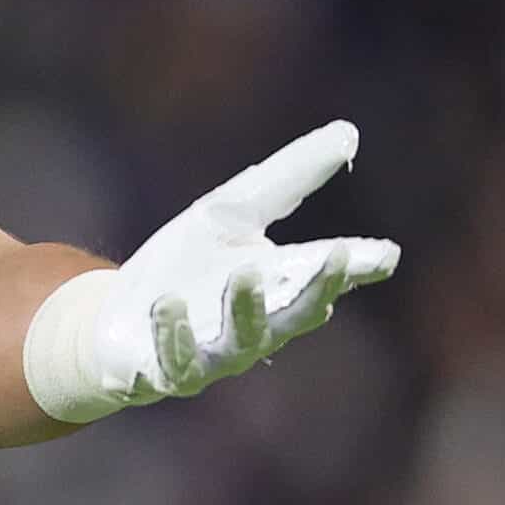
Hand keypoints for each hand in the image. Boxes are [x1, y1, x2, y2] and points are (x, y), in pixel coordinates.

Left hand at [25, 121, 400, 422]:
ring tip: (246, 273)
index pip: (322, 274)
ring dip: (244, 309)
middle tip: (337, 256)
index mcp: (276, 287)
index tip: (387, 253)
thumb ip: (287, 179)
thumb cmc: (184, 265)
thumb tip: (348, 133)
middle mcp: (254, 327)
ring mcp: (212, 355)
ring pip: (238, 342)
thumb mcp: (228, 212)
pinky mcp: (164, 371)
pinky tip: (166, 304)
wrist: (117, 318)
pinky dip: (173, 333)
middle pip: (295, 313)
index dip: (356, 266)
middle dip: (317, 288)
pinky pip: (174, 360)